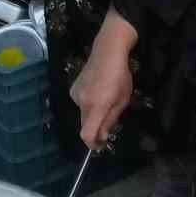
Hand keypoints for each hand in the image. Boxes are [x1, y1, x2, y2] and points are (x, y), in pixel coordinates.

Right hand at [70, 29, 135, 149]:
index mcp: (96, 106)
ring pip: (83, 114)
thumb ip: (111, 119)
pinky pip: (80, 103)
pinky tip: (96, 91)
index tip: (100, 145)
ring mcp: (75, 94)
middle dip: (95, 129)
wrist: (107, 51)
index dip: (92, 144)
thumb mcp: (122, 100)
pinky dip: (88, 104)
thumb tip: (102, 135)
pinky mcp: (73, 88)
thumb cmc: (120, 76)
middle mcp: (82, 102)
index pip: (87, 134)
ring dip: (93, 114)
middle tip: (108, 123)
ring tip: (105, 100)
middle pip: (85, 125)